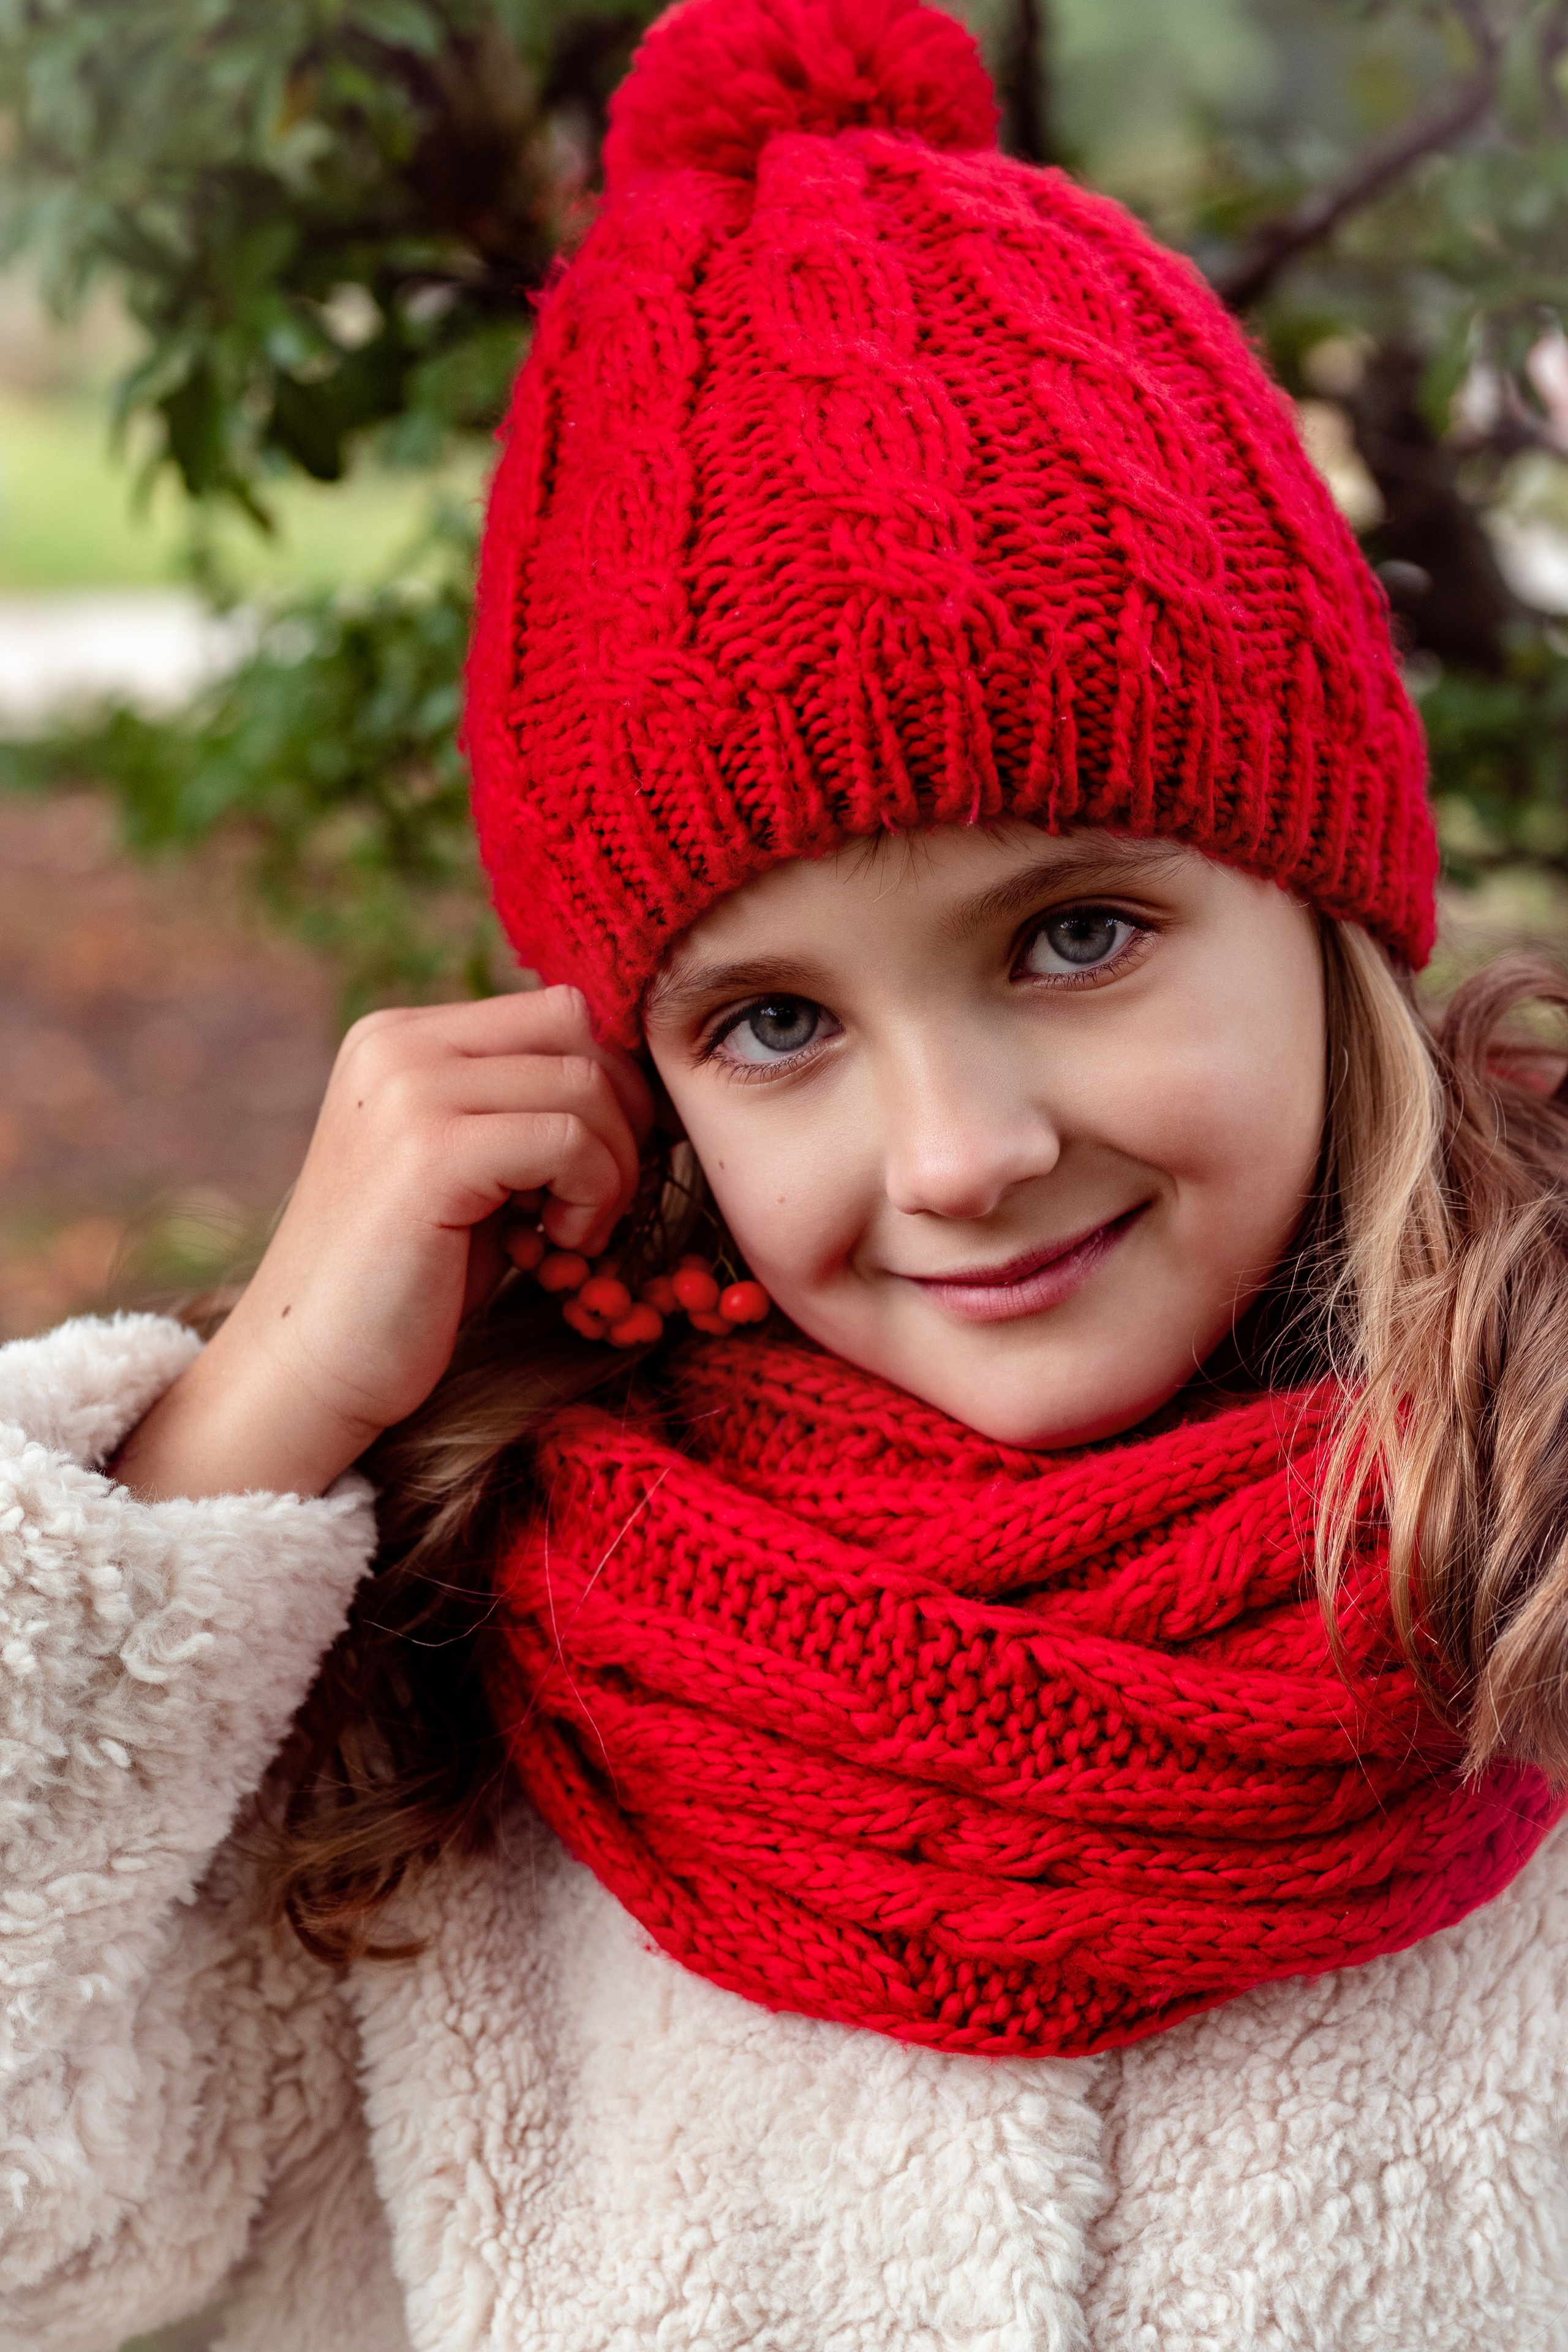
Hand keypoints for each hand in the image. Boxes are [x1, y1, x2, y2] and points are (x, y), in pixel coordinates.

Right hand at [113, 988, 652, 1501]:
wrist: (308, 1369)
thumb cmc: (406, 1281)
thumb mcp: (468, 1167)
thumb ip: (519, 1107)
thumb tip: (630, 1078)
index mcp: (400, 1037)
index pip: (557, 1012)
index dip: (612, 1084)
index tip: (613, 1160)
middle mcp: (396, 1045)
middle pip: (578, 1031)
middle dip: (623, 1117)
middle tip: (602, 1200)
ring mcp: (408, 1091)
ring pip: (584, 1087)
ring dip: (611, 1170)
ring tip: (571, 1233)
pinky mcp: (429, 1153)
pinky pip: (568, 1141)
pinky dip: (591, 1198)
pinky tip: (555, 1246)